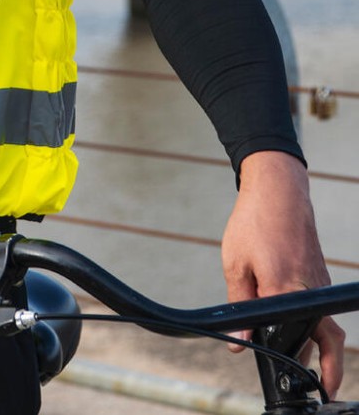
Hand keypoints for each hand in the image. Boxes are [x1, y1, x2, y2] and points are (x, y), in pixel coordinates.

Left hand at [221, 150, 344, 397]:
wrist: (279, 189)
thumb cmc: (254, 221)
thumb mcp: (235, 263)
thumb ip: (239, 306)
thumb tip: (240, 342)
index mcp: (286, 290)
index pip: (291, 342)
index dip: (280, 360)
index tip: (272, 369)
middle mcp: (310, 293)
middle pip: (321, 345)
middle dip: (308, 364)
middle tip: (293, 373)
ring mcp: (319, 285)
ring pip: (328, 331)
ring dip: (318, 348)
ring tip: (299, 357)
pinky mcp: (321, 278)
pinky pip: (322, 311)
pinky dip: (313, 325)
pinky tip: (292, 322)